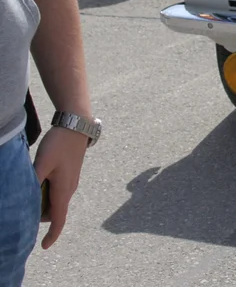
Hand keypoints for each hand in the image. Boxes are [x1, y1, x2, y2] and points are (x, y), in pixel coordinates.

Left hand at [33, 127, 87, 248]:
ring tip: (31, 184)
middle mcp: (70, 189)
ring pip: (54, 200)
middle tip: (24, 201)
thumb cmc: (58, 144)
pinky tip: (38, 177)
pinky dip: (46, 191)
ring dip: (41, 200)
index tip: (43, 246)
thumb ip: (33, 182)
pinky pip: (57, 190)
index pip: (58, 219)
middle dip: (39, 213)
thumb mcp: (41, 163)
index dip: (52, 235)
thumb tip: (24, 199)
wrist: (76, 125)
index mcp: (63, 190)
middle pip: (53, 211)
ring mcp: (71, 181)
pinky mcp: (70, 174)